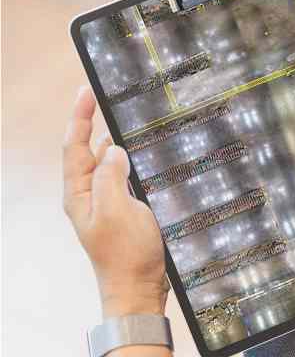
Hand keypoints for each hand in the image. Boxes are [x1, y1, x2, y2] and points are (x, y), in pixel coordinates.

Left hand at [63, 86, 168, 317]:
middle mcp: (88, 195)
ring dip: (109, 141)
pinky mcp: (122, 211)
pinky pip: (120, 177)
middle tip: (101, 98)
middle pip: (84, 151)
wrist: (137, 288)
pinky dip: (126, 161)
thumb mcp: (116, 209)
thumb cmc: (125, 254)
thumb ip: (110, 175)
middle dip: (90, 123)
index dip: (79, 117)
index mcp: (79, 193)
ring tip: (120, 119)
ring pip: (103, 164)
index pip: (73, 146)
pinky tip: (136, 155)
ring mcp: (105, 204)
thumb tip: (112, 150)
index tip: (86, 91)